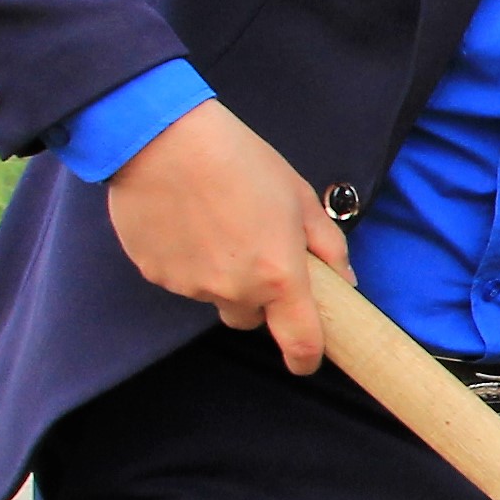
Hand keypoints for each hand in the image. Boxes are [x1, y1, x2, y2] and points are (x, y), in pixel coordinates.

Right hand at [106, 100, 347, 375]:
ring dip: (218, 274)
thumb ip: (327, 246)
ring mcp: (189, 285)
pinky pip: (178, 279)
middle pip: (250, 318)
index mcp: (278, 276)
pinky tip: (184, 221)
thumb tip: (345, 280)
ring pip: (213, 296)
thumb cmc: (240, 161)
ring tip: (214, 222)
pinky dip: (185, 260)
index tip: (307, 359)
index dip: (307, 358)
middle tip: (253, 249)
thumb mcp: (300, 198)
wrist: (164, 139)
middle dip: (256, 297)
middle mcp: (234, 290)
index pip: (300, 342)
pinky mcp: (154, 273)